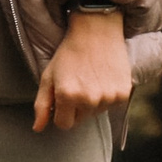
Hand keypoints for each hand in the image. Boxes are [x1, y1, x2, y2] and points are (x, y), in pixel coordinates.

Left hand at [35, 9, 130, 132]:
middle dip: (76, 107)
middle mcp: (89, 100)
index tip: (62, 100)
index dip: (61, 113)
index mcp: (67, 96)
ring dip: (92, 102)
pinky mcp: (123, 94)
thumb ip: (42, 105)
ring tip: (90, 79)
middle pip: (80, 119)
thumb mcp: (48, 76)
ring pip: (96, 113)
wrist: (96, 32)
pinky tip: (103, 79)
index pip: (63, 124)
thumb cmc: (68, 54)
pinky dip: (107, 96)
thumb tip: (38, 128)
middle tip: (77, 84)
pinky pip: (111, 105)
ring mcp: (108, 97)